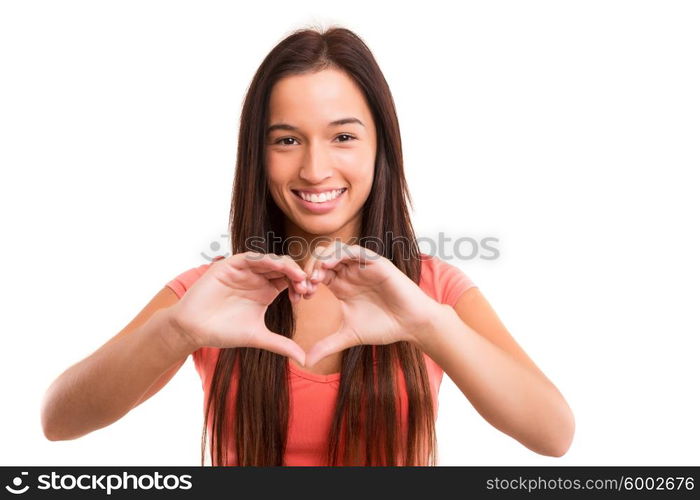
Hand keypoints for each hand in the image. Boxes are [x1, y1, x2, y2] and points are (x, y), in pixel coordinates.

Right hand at [169, 251, 308, 365]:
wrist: (194, 329)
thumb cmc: (223, 332)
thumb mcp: (258, 337)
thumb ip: (281, 345)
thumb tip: (304, 360)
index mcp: (267, 290)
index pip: (290, 281)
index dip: (301, 286)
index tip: (308, 296)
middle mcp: (258, 278)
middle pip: (284, 268)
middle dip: (298, 274)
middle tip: (306, 285)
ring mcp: (245, 270)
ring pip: (271, 260)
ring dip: (286, 265)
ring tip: (297, 276)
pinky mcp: (230, 265)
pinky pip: (251, 258)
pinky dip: (265, 260)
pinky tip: (277, 266)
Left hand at [301, 242, 440, 367]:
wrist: (411, 325)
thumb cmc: (383, 327)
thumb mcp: (349, 335)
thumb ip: (327, 345)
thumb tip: (305, 362)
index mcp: (340, 284)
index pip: (316, 273)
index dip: (304, 281)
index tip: (299, 298)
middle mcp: (350, 272)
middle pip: (321, 257)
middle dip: (308, 268)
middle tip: (303, 285)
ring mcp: (362, 265)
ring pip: (335, 249)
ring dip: (321, 259)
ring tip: (314, 275)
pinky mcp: (376, 262)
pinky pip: (354, 251)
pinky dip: (340, 254)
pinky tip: (329, 266)